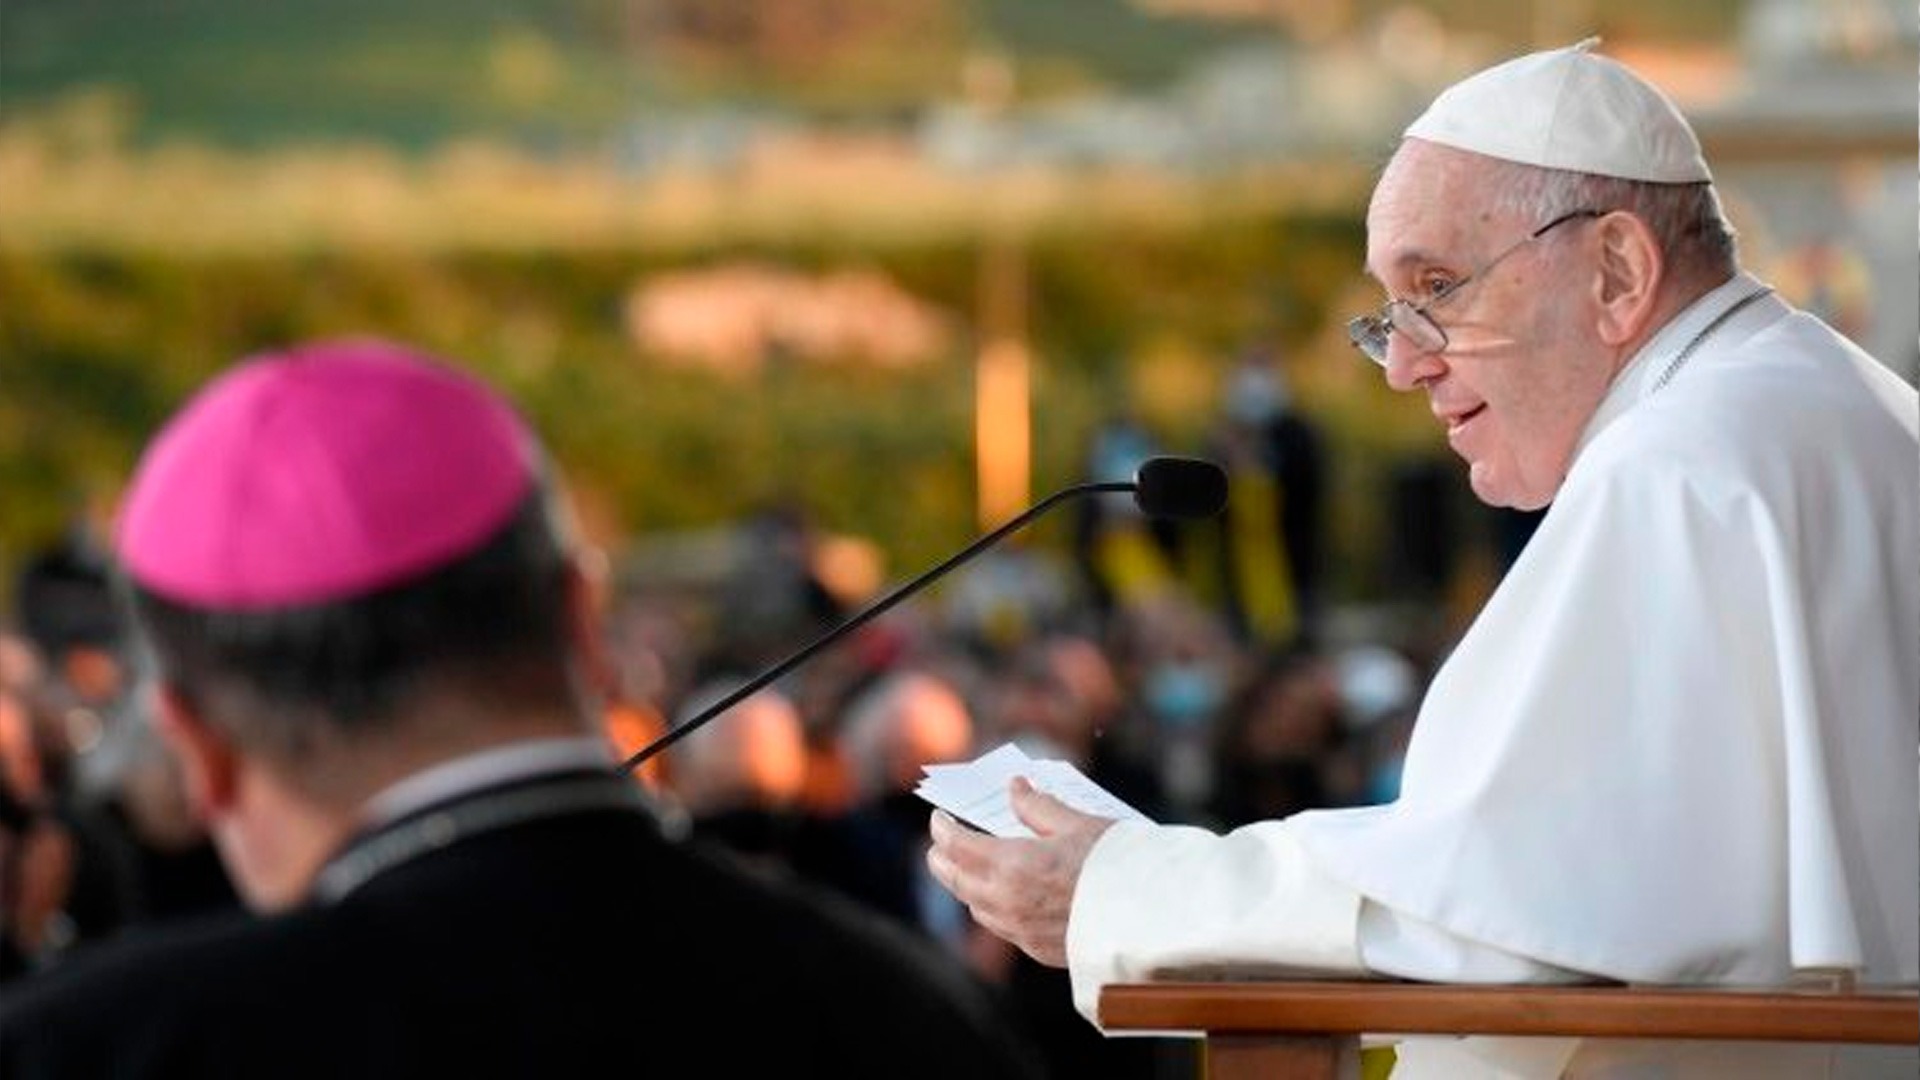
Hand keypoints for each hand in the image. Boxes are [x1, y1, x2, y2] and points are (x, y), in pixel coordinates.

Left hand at [925, 777, 1116, 967]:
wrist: (1150, 918)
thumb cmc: (1118, 864)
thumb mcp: (1078, 823)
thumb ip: (1039, 806)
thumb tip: (1017, 788)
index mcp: (1012, 865)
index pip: (957, 846)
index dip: (943, 828)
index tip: (939, 817)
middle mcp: (1008, 903)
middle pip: (956, 880)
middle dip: (943, 858)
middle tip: (940, 843)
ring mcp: (1022, 931)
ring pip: (975, 908)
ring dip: (965, 885)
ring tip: (968, 868)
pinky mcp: (1039, 950)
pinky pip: (1001, 927)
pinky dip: (991, 908)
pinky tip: (1002, 896)